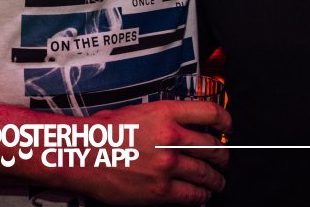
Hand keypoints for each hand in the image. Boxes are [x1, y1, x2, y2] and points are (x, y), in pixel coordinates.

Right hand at [69, 100, 229, 204]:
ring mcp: (167, 165)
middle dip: (223, 156)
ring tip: (217, 182)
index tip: (227, 129)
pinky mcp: (160, 190)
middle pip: (214, 147)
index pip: (211, 113)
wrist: (82, 153)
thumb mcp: (138, 111)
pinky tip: (201, 196)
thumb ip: (164, 117)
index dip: (226, 122)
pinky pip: (192, 195)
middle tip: (223, 160)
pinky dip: (201, 197)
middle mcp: (171, 136)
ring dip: (216, 180)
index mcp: (166, 112)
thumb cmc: (104, 132)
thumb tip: (184, 124)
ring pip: (206, 174)